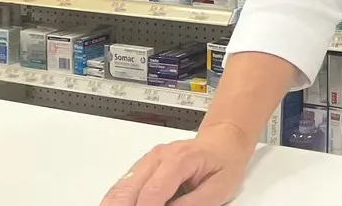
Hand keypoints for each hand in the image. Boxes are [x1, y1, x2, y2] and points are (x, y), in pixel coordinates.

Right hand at [100, 123, 253, 205]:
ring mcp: (148, 160)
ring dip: (116, 204)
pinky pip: (123, 186)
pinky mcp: (143, 167)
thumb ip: (193, 204)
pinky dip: (119, 200)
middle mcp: (159, 157)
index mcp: (180, 159)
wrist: (223, 142)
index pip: (153, 192)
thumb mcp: (219, 189)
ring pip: (120, 187)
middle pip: (128, 189)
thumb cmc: (224, 162)